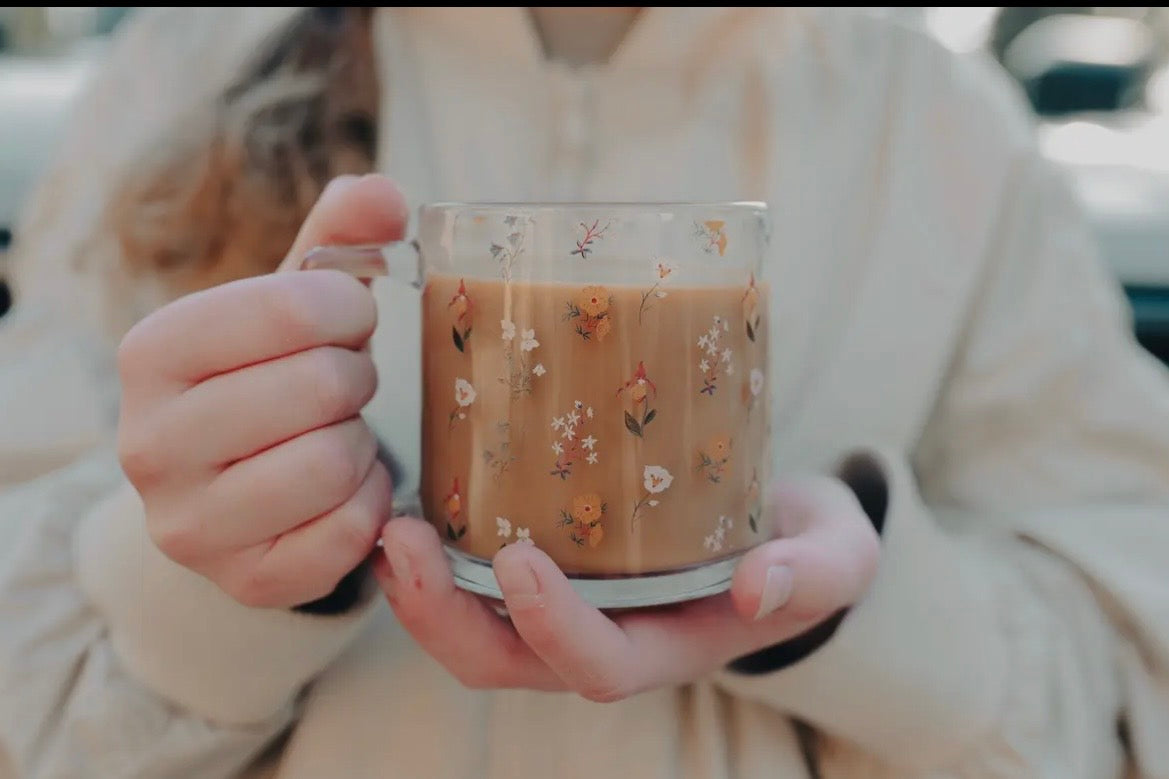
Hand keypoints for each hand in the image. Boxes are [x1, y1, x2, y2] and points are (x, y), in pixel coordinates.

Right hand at [117, 174, 406, 608]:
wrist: (230, 489)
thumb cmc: (268, 379)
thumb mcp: (289, 306)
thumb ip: (337, 240)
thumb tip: (384, 193)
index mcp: (153, 351)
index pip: (294, 307)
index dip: (350, 312)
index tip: (349, 323)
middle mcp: (149, 441)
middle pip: (321, 387)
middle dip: (355, 378)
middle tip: (345, 384)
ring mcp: (189, 524)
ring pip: (332, 463)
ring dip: (361, 442)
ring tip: (340, 433)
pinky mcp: (244, 580)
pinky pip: (348, 533)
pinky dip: (371, 504)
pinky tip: (348, 489)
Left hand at [374, 475, 879, 700]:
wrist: (780, 529)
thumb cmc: (805, 543)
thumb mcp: (837, 554)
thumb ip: (818, 573)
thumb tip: (762, 588)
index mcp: (667, 646)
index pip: (595, 665)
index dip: (551, 627)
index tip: (516, 559)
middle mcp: (603, 638)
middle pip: (504, 663)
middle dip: (443, 619)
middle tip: (403, 541)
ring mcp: (569, 606)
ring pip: (473, 629)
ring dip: (420, 589)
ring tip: (389, 524)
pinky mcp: (552, 563)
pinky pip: (474, 579)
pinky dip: (435, 553)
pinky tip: (411, 496)